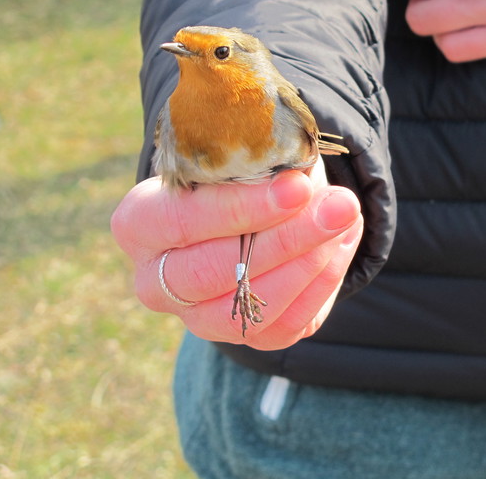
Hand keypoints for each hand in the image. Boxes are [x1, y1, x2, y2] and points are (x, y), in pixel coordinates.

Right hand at [110, 162, 362, 349]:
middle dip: (285, 239)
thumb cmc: (236, 167)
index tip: (298, 186)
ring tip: (347, 217)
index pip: (181, 222)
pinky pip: (284, 325)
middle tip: (340, 206)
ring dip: (310, 263)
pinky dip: (322, 283)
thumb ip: (258, 158)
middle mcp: (155, 279)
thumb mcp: (238, 149)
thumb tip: (302, 173)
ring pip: (248, 307)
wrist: (250, 204)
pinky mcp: (242, 335)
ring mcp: (196, 316)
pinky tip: (344, 240)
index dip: (241, 208)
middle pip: (212, 271)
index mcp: (138, 223)